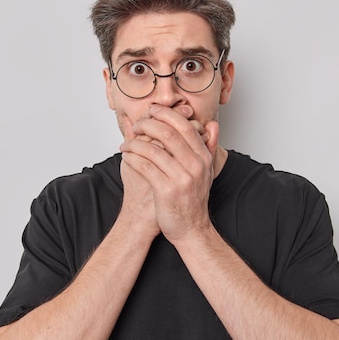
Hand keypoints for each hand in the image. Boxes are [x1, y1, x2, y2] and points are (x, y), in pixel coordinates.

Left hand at [119, 104, 218, 243]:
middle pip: (168, 133)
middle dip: (148, 124)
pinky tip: (126, 157)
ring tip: (126, 144)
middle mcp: (195, 166)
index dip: (166, 114)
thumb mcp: (206, 171)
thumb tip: (211, 125)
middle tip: (137, 125)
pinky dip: (132, 158)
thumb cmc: (193, 198)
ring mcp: (182, 178)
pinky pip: (145, 166)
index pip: (185, 126)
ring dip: (135, 143)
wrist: (191, 229)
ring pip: (153, 149)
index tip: (153, 110)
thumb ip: (208, 146)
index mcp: (204, 157)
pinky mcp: (167, 190)